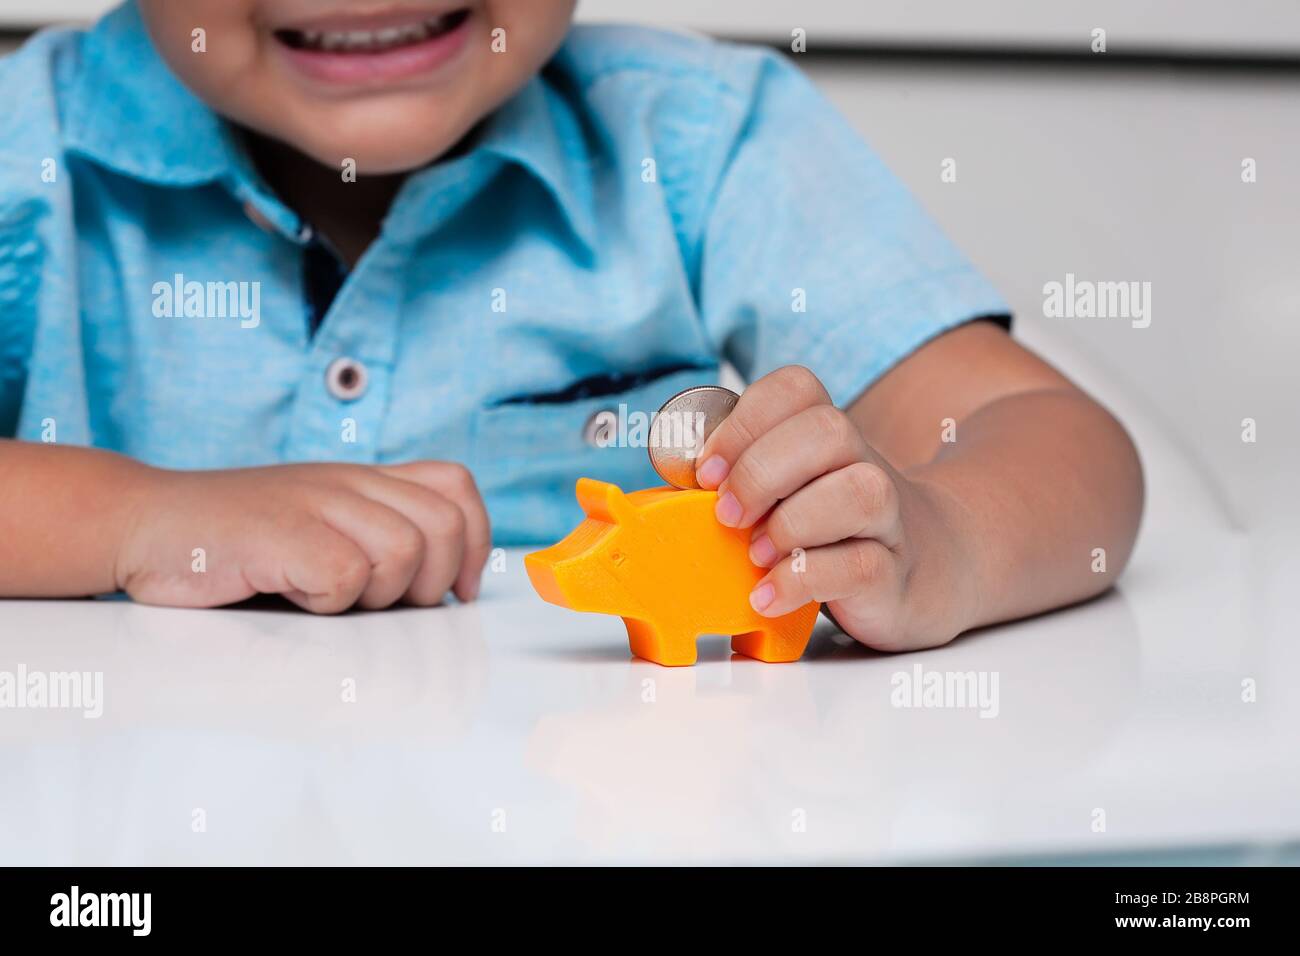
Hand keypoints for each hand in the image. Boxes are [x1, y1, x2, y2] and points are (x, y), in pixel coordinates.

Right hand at [114, 461, 490, 612]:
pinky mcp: (281, 531)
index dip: (474, 540)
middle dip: (428, 583)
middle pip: (443, 526)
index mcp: (362, 480)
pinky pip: (345, 575)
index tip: (456, 590)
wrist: (142, 523)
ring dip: (375, 595)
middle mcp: (347, 481)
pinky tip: (291, 594)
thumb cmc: (233, 544)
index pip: (455, 486)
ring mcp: (314, 501)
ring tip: (327, 598)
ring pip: (402, 552)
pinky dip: (327, 601)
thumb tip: (445, 595)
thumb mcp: (318, 526)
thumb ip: (376, 538)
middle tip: (380, 605)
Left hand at [694, 366, 978, 650]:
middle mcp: (864, 463)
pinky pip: (860, 566)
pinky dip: (804, 579)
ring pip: (860, 491)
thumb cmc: (833, 527)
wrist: (930, 567)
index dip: (743, 422)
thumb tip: (672, 479)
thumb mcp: (791, 488)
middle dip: (762, 469)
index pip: (795, 390)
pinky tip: (768, 594)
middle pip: (829, 430)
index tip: (707, 471)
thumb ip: (743, 476)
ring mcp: (888, 518)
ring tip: (755, 552)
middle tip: (727, 514)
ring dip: (793, 522)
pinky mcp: (895, 574)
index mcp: (829, 433)